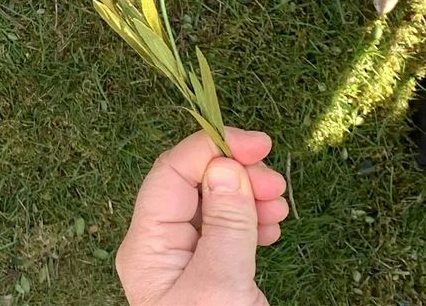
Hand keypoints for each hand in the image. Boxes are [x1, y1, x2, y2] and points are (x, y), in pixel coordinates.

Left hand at [116, 129, 287, 305]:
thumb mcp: (220, 283)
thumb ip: (225, 224)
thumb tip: (226, 165)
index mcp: (146, 246)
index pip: (170, 173)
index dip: (211, 148)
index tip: (256, 143)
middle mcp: (159, 248)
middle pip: (193, 186)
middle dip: (235, 173)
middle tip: (275, 182)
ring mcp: (186, 263)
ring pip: (213, 208)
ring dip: (248, 196)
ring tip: (279, 204)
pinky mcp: (211, 278)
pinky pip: (227, 234)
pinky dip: (251, 222)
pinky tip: (272, 225)